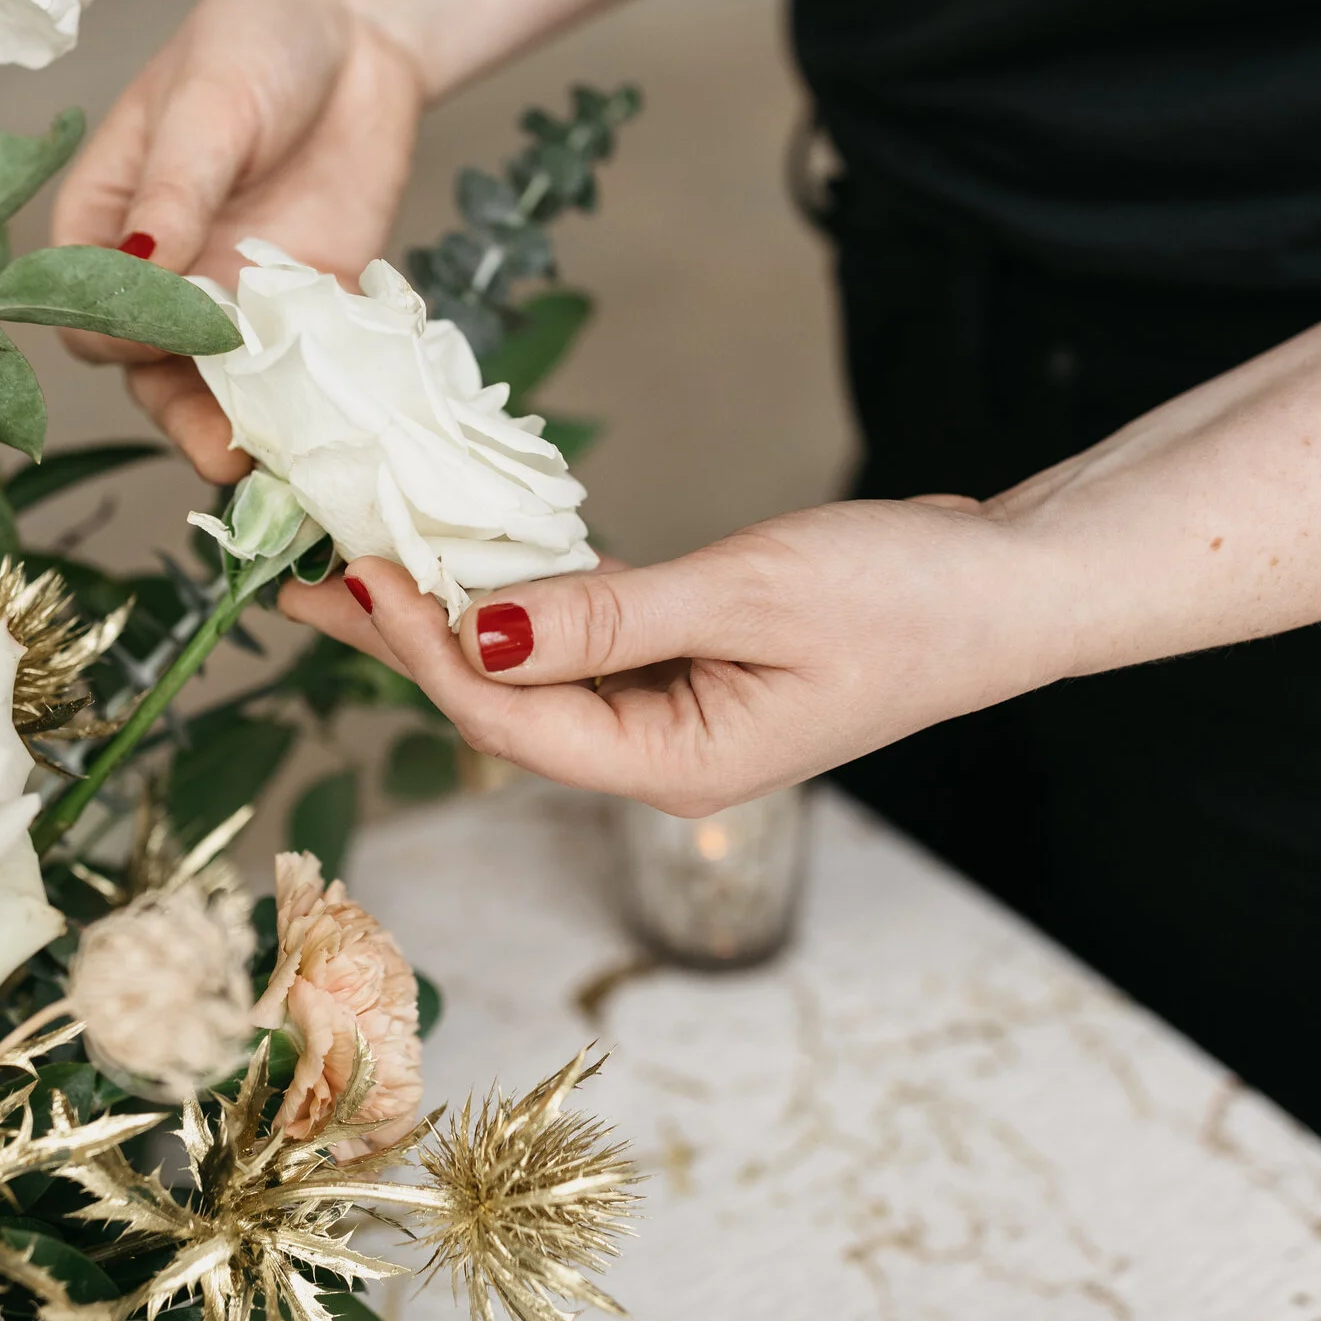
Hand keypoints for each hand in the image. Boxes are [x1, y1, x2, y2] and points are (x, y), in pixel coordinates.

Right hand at [49, 0, 427, 483]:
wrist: (360, 30)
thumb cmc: (259, 42)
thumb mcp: (210, 102)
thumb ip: (177, 188)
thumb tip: (141, 261)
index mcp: (106, 222)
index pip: (83, 306)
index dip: (113, 329)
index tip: (156, 332)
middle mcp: (164, 275)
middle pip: (152, 368)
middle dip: (184, 413)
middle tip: (221, 450)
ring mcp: (237, 298)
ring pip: (226, 386)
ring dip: (249, 429)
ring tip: (279, 466)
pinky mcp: (309, 308)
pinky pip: (304, 372)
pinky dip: (317, 405)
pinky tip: (339, 435)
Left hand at [277, 499, 1072, 815]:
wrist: (1014, 589)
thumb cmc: (907, 596)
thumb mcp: (748, 593)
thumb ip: (608, 616)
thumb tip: (477, 629)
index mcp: (673, 763)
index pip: (508, 715)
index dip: (423, 648)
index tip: (359, 569)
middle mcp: (658, 754)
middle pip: (498, 704)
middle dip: (402, 641)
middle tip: (306, 574)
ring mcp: (673, 714)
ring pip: (531, 671)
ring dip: (452, 616)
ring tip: (363, 558)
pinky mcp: (689, 669)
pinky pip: (581, 642)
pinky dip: (523, 600)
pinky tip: (469, 563)